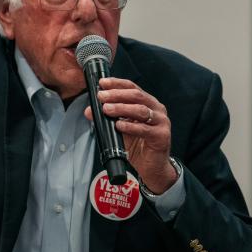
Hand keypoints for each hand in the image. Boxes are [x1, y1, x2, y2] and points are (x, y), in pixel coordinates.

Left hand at [85, 77, 178, 193]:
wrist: (151, 167)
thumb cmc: (138, 146)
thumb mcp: (119, 129)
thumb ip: (107, 118)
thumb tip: (89, 110)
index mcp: (148, 103)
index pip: (132, 88)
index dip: (117, 84)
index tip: (102, 83)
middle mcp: (157, 109)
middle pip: (136, 96)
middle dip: (117, 95)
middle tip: (102, 97)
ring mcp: (161, 122)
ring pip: (140, 110)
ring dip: (121, 108)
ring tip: (107, 109)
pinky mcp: (162, 136)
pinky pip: (144, 129)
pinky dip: (130, 126)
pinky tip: (119, 125)